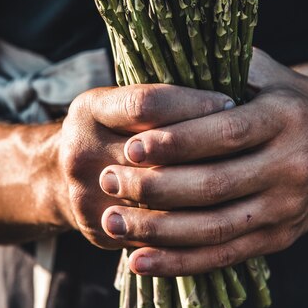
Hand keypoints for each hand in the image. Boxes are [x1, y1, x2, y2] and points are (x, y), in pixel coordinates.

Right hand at [57, 84, 233, 249]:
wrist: (60, 176)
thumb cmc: (110, 127)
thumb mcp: (121, 99)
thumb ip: (159, 93)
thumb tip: (222, 76)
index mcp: (90, 110)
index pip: (146, 105)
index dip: (192, 104)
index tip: (229, 102)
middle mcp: (82, 151)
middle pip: (155, 155)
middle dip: (206, 147)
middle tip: (247, 142)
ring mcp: (87, 195)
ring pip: (160, 198)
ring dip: (205, 187)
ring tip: (241, 173)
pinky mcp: (101, 231)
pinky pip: (156, 230)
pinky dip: (191, 219)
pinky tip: (224, 207)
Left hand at [98, 49, 307, 274]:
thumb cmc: (300, 103)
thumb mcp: (273, 75)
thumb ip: (228, 66)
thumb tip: (171, 54)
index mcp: (286, 118)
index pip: (225, 133)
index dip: (177, 142)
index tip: (131, 145)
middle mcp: (291, 166)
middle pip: (214, 184)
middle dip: (155, 186)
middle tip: (109, 180)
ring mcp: (286, 208)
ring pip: (214, 227)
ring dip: (158, 229)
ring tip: (113, 222)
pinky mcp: (279, 238)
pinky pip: (225, 255)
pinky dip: (181, 263)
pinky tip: (141, 261)